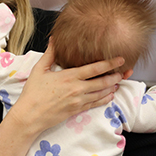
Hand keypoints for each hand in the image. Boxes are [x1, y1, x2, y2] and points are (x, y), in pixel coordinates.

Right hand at [7, 43, 122, 134]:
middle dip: (116, 76)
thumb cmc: (33, 92)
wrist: (30, 116)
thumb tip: (54, 39)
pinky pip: (95, 104)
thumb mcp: (39, 69)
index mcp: (69, 77)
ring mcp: (78, 101)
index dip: (110, 63)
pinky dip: (105, 99)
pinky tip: (110, 95)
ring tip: (119, 81)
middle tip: (126, 71)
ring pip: (101, 93)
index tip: (120, 59)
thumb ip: (50, 54)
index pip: (95, 69)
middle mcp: (77, 89)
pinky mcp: (77, 110)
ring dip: (112, 87)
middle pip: (103, 82)